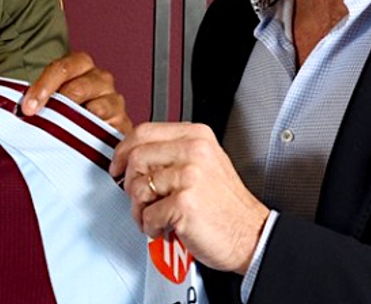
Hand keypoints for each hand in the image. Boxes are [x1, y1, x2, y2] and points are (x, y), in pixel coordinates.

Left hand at [20, 50, 130, 132]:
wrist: (86, 126)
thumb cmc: (63, 106)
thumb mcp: (50, 95)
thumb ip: (37, 96)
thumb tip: (24, 108)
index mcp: (81, 64)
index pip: (62, 68)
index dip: (43, 87)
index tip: (28, 108)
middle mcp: (101, 79)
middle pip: (77, 89)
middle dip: (56, 106)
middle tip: (40, 120)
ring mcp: (114, 100)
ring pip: (95, 109)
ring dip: (75, 122)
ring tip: (62, 131)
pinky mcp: (123, 124)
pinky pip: (108, 130)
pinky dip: (93, 136)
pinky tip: (80, 141)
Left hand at [110, 121, 270, 273]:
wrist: (254, 237)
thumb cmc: (226, 207)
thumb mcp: (204, 164)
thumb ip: (171, 153)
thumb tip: (131, 156)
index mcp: (196, 136)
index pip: (143, 132)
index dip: (123, 151)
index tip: (117, 166)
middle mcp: (194, 151)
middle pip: (135, 158)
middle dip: (130, 184)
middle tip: (142, 200)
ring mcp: (190, 175)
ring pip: (138, 187)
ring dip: (140, 210)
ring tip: (157, 217)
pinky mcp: (185, 202)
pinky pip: (147, 214)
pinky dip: (151, 227)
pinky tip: (166, 228)